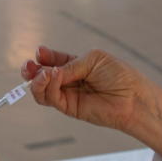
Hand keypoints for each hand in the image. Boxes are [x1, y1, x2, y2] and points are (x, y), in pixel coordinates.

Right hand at [22, 46, 161, 155]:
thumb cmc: (119, 75)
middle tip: (28, 66)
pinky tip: (51, 77)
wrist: (132, 97)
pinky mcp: (69, 108)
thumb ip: (69, 66)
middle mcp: (70, 80)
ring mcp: (68, 95)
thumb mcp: (92, 60)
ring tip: (43, 73)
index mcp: (76, 65)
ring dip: (37, 80)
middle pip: (42, 76)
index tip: (39, 52)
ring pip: (41, 89)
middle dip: (31, 70)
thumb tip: (48, 72)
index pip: (53, 60)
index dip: (44, 56)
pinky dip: (46, 87)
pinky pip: (50, 98)